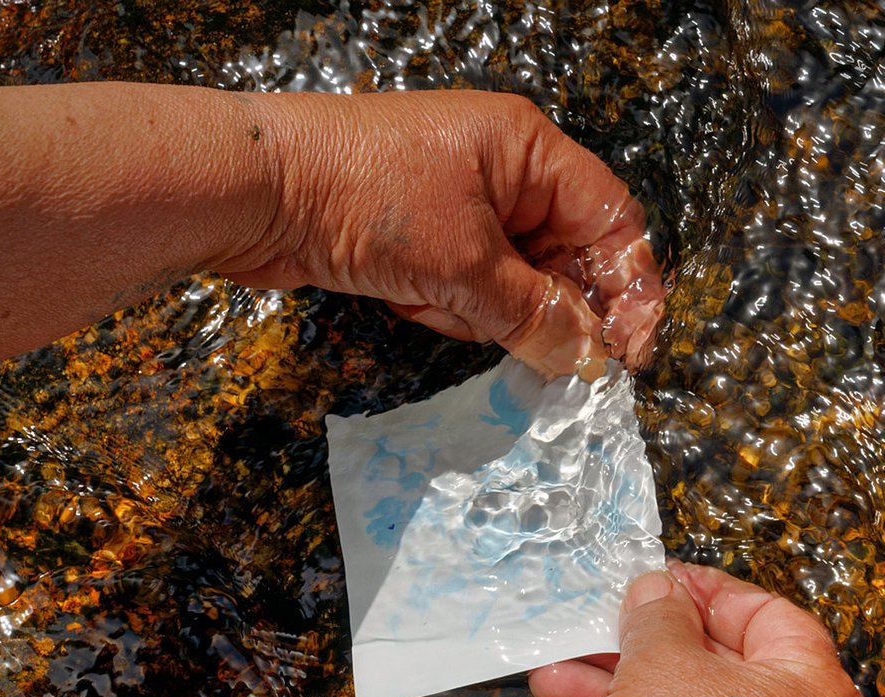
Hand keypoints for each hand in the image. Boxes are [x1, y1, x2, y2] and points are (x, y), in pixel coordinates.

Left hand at [221, 90, 664, 377]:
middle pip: (563, 260)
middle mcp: (503, 175)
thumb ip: (533, 314)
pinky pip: (464, 292)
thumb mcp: (463, 262)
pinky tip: (400, 293)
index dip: (628, 285)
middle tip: (526, 347)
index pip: (610, 219)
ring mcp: (460, 209)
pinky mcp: (422, 242)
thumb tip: (588, 358)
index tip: (628, 350)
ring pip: (511, 287)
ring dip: (477, 309)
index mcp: (528, 151)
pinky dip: (441, 305)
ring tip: (426, 292)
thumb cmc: (365, 197)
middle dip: (541, 308)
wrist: (255, 191)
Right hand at [529, 563, 865, 696]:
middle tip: (599, 634)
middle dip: (644, 654)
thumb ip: (660, 615)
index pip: (771, 617)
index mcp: (819, 693)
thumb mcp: (659, 660)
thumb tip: (659, 591)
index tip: (660, 582)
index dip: (708, 592)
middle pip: (723, 679)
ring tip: (553, 686)